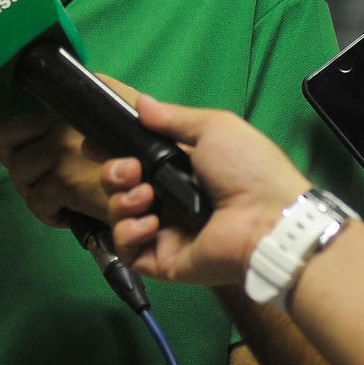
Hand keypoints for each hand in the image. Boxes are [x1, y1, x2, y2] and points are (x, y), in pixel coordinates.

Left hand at [0, 77, 143, 225]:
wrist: (167, 170)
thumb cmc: (145, 136)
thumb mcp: (113, 99)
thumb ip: (80, 98)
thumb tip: (42, 98)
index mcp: (64, 98)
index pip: (10, 108)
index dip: (0, 125)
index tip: (2, 135)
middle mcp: (57, 118)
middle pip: (4, 139)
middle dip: (10, 157)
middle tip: (27, 170)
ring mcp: (59, 150)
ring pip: (19, 173)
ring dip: (30, 187)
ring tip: (49, 192)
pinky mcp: (66, 182)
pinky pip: (37, 202)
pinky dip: (47, 212)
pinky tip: (63, 212)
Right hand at [98, 94, 310, 287]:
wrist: (268, 219)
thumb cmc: (247, 169)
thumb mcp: (213, 128)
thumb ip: (173, 118)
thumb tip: (141, 103)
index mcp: (182, 170)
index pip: (136, 161)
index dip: (114, 152)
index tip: (95, 144)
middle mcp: (170, 200)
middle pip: (120, 187)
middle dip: (114, 172)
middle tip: (131, 170)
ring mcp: (165, 233)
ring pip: (119, 216)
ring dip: (122, 200)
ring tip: (146, 195)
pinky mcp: (163, 261)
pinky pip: (129, 250)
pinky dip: (129, 233)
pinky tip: (151, 222)